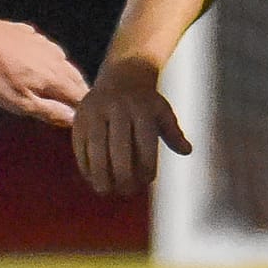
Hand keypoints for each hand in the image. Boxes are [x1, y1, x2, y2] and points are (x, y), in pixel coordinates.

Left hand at [0, 17, 88, 128]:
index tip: (85, 118)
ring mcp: (44, 44)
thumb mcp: (19, 102)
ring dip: (69, 74)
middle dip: (80, 91)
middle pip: (76, 78)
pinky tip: (47, 60)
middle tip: (81, 104)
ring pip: (64, 62)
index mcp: (55, 78)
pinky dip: (53, 58)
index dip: (83, 108)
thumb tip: (72, 119)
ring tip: (68, 84)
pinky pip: (49, 49)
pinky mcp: (32, 36)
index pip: (80, 96)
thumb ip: (48, 111)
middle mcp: (56, 59)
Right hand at [71, 60, 190, 195]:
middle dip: (122, 173)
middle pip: (119, 147)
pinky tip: (92, 178)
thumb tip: (187, 150)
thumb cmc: (145, 103)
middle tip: (126, 191)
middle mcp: (118, 108)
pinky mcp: (80, 118)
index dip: (146, 165)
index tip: (147, 180)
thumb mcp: (162, 112)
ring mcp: (96, 112)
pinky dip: (85, 164)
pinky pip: (81, 145)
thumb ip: (174, 132)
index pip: (145, 143)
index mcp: (141, 108)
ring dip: (99, 173)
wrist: (121, 76)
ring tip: (105, 191)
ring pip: (97, 147)